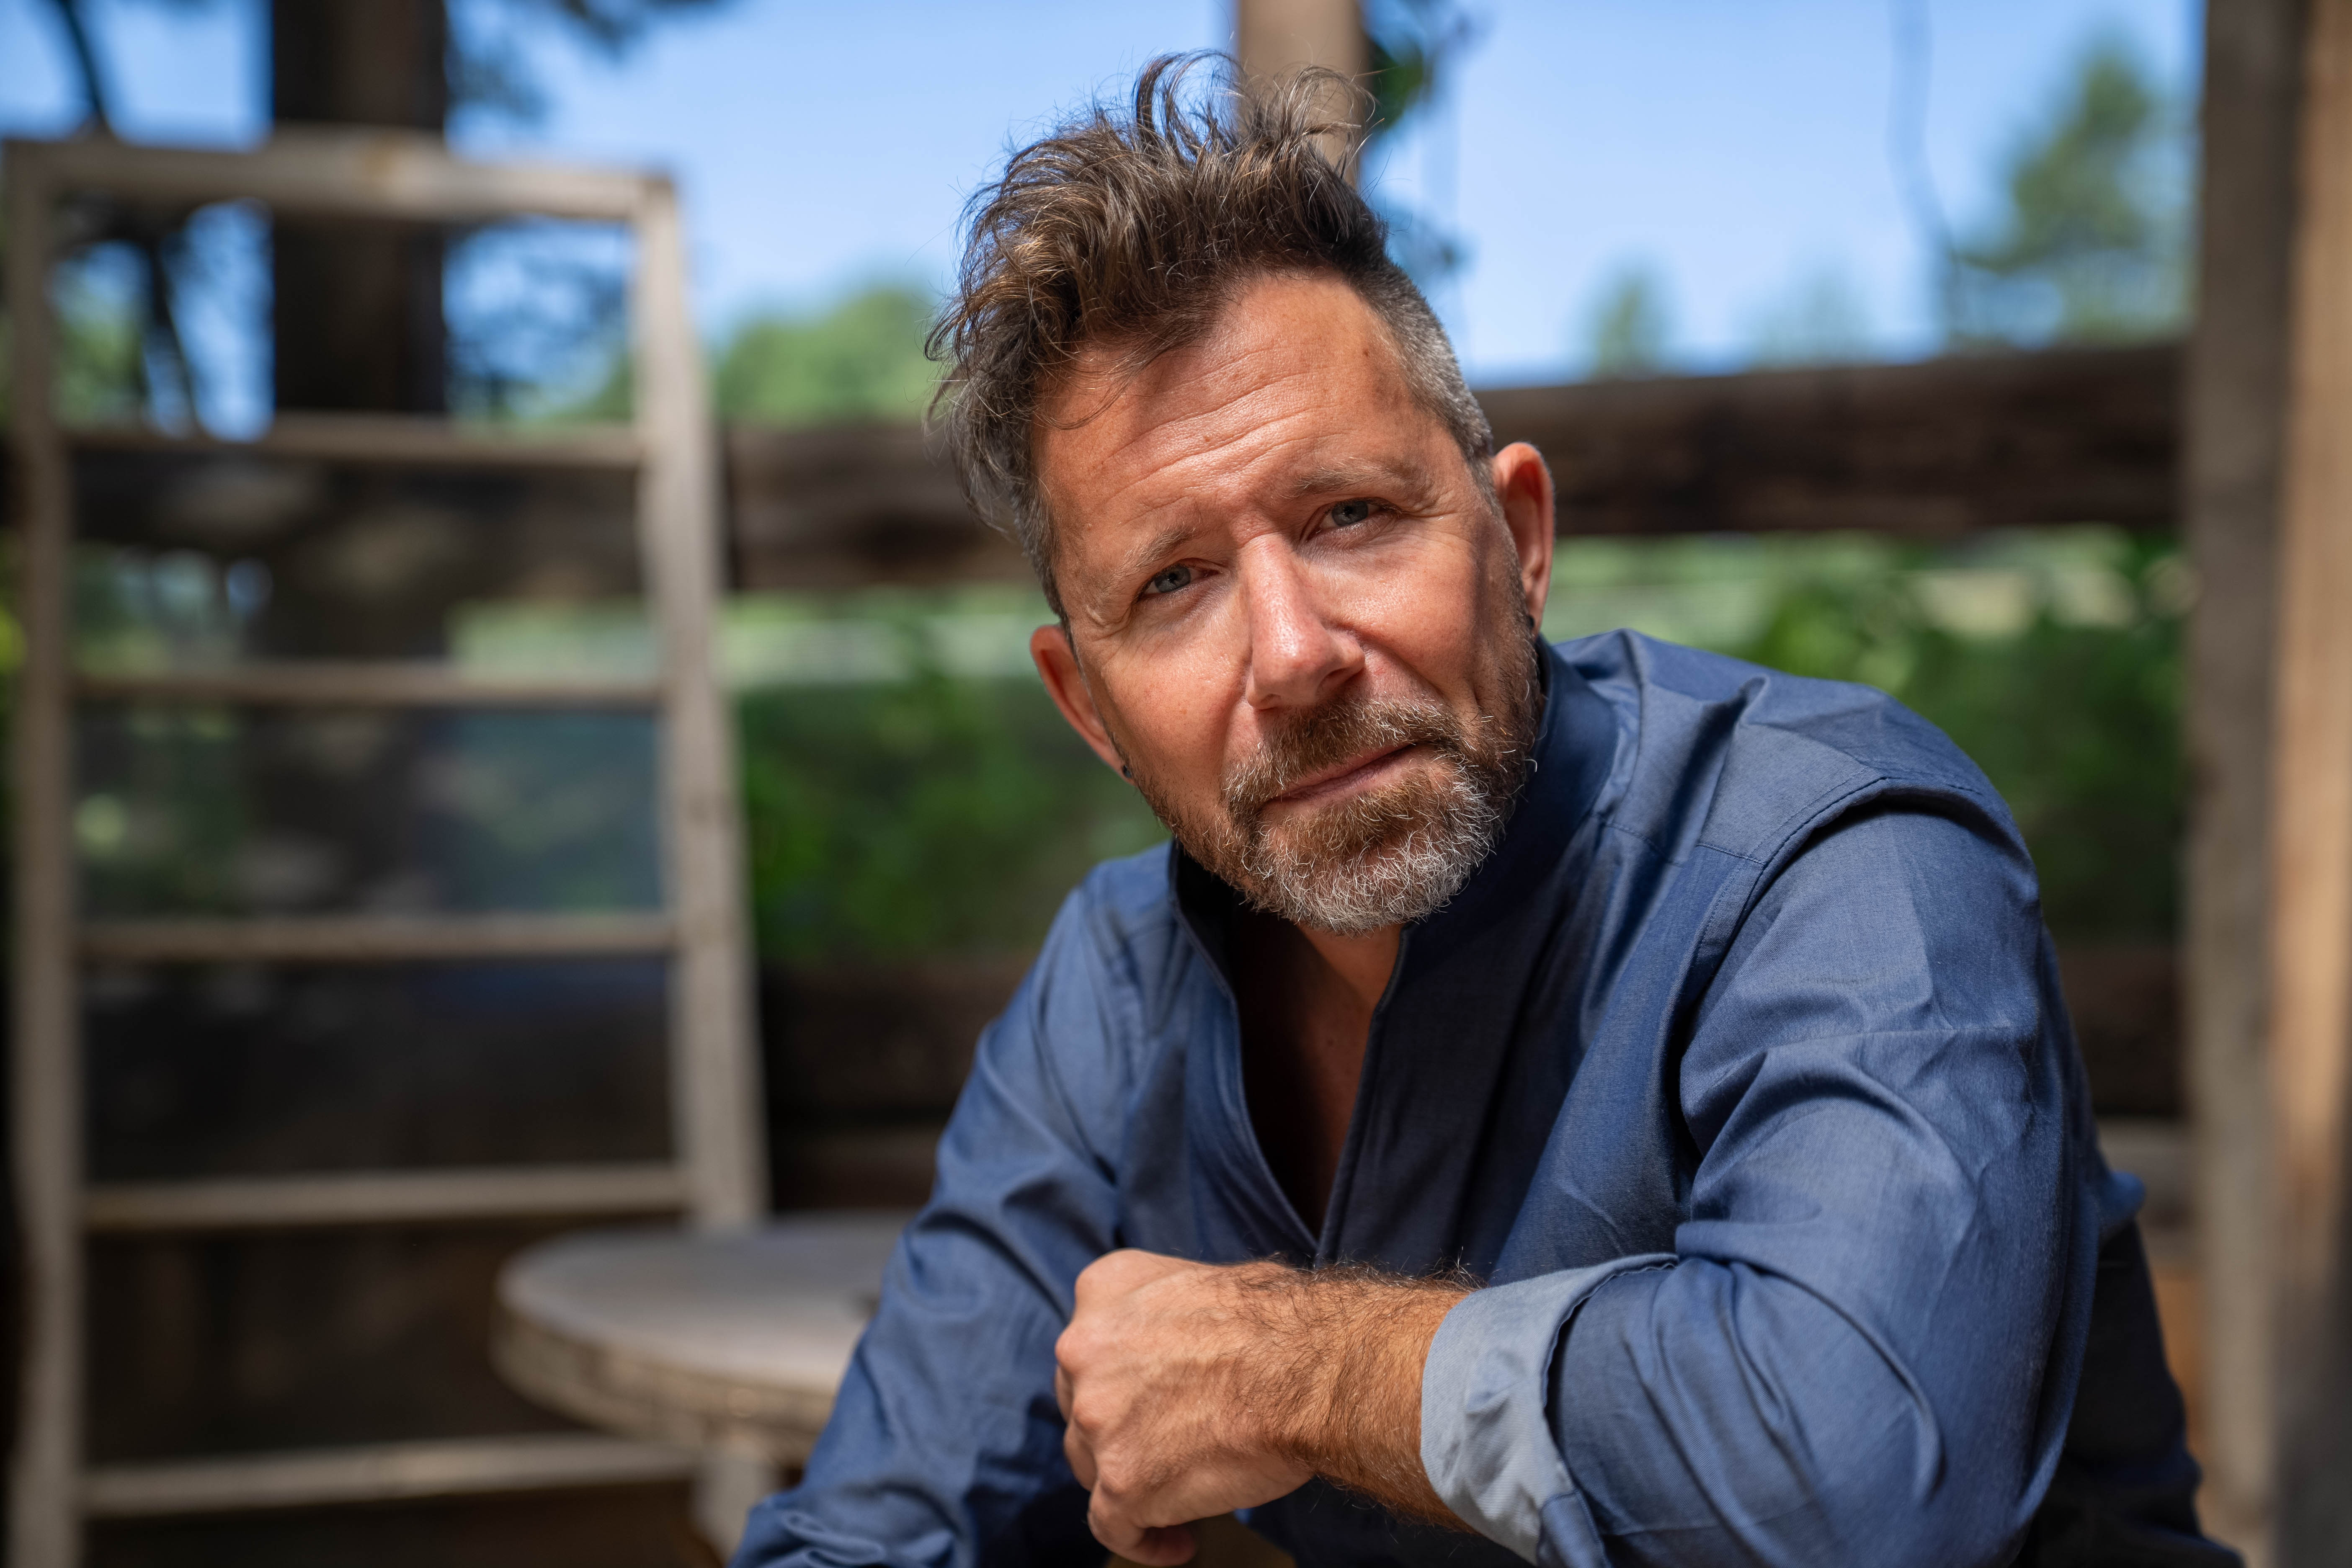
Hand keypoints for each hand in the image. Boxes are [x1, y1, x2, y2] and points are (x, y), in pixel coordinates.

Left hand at [1055, 1251, 1311, 1563]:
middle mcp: (1084, 1351)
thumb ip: (1169, 1313)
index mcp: (1104, 1290)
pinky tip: (1179, 1543)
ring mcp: (1098, 1420)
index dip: (1118, 1382)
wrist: (1308, 1370)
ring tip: (1181, 1494)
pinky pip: (1112, 1527)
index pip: (1091, 1346)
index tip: (1148, 1404)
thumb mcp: (1206, 1282)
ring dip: (1129, 1480)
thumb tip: (1189, 1342)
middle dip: (1117, 1430)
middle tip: (1167, 1446)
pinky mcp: (1121, 1482)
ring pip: (1091, 1465)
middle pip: (1083, 1407)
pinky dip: (1143, 1541)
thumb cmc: (1282, 1324)